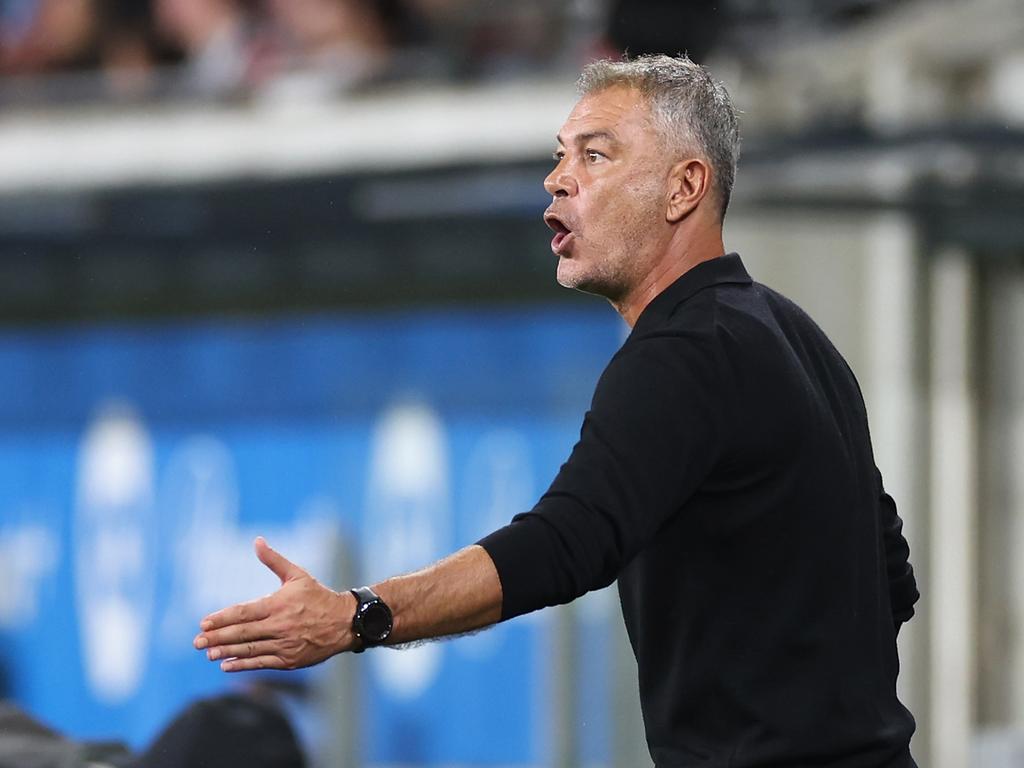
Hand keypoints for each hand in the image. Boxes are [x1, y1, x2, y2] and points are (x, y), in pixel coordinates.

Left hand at [193, 536, 354, 671]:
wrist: (345, 622)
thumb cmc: (318, 596)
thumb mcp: (297, 575)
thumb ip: (274, 560)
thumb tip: (257, 541)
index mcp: (279, 604)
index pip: (244, 612)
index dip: (222, 618)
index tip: (204, 622)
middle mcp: (280, 625)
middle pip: (242, 633)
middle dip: (217, 637)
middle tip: (197, 642)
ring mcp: (285, 645)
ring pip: (250, 649)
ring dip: (226, 652)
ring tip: (208, 653)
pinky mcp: (290, 660)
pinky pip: (262, 662)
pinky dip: (243, 664)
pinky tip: (227, 664)